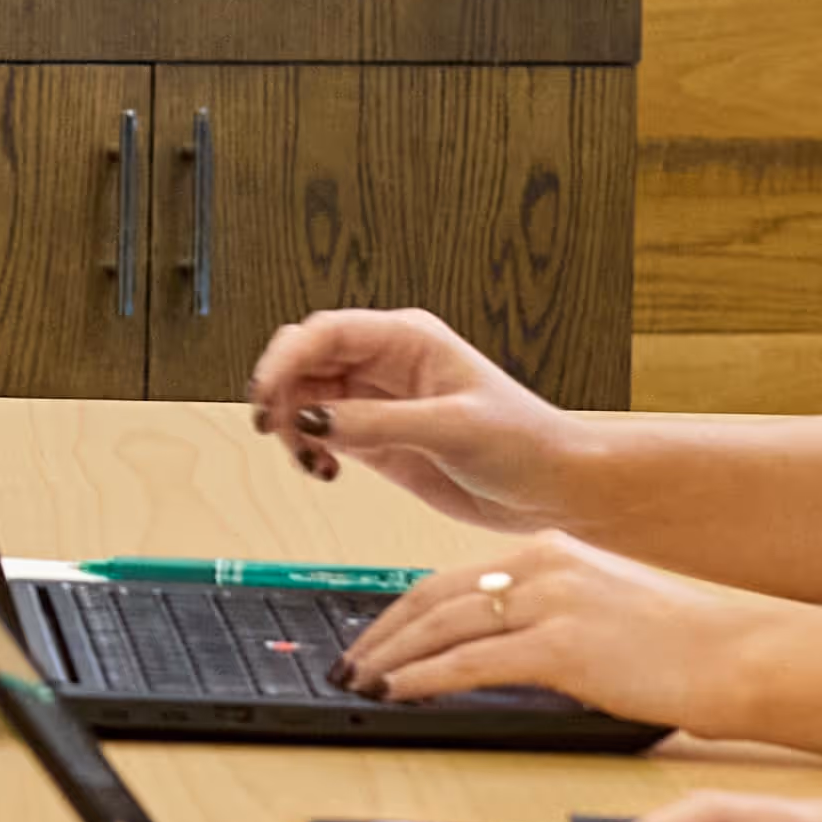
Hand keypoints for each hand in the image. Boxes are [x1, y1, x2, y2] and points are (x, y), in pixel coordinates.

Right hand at [244, 305, 579, 521]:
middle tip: (274, 430)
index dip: (286, 358)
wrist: (555, 488)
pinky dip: (310, 450)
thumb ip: (376, 423)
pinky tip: (325, 471)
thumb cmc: (524, 443)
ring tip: (311, 461)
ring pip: (306, 398)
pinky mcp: (378, 439)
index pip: (326, 333)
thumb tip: (311, 418)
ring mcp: (379, 402)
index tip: (265, 393)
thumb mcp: (450, 428)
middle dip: (282, 392)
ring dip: (294, 427)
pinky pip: (322, 433)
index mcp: (407, 339)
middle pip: (306, 361)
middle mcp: (387, 364)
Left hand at [336, 531, 780, 736]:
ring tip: (362, 684)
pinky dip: (426, 678)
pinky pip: (472, 662)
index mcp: (548, 551)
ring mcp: (551, 603)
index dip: (400, 614)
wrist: (732, 655)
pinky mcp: (562, 646)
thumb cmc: (676, 645)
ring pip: (444, 627)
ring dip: (393, 659)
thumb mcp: (596, 608)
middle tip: (348, 665)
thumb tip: (484, 647)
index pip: (450, 580)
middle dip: (381, 636)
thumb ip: (541, 616)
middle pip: (434, 598)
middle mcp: (542, 565)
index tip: (372, 640)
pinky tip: (399, 693)